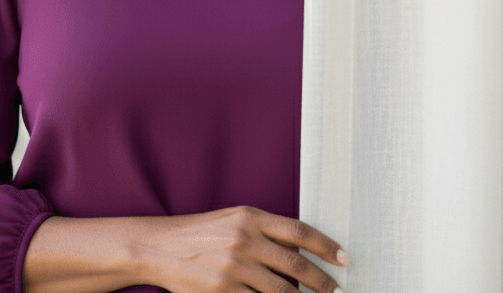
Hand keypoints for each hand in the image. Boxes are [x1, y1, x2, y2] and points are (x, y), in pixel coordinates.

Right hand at [139, 205, 347, 292]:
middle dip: (323, 283)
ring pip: (282, 291)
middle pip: (297, 266)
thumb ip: (263, 232)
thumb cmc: (198, 233)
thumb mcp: (232, 221)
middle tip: (336, 291)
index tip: (344, 259)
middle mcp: (244, 240)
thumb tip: (300, 255)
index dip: (326, 246)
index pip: (298, 231)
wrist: (158, 247)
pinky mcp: (224, 290)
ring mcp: (234, 267)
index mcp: (249, 217)